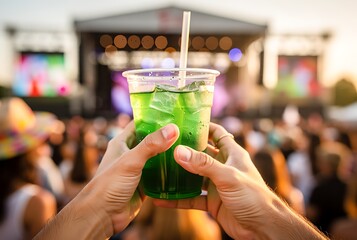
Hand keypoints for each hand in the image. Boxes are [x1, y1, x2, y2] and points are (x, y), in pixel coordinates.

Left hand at [35, 121, 179, 239]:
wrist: (101, 216)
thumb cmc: (108, 185)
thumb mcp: (130, 161)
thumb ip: (151, 145)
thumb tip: (172, 129)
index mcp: (122, 143)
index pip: (140, 124)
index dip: (155, 118)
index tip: (174, 114)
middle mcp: (130, 154)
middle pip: (151, 141)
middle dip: (167, 137)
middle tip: (187, 131)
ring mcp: (137, 170)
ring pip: (157, 158)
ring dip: (169, 155)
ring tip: (189, 148)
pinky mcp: (144, 185)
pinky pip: (159, 175)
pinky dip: (169, 173)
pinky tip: (183, 169)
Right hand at [153, 122, 326, 239]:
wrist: (263, 228)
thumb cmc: (254, 197)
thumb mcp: (228, 176)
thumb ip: (204, 164)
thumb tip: (179, 151)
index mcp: (232, 154)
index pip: (218, 134)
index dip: (204, 126)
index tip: (185, 122)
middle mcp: (223, 167)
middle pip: (201, 154)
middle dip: (185, 150)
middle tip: (165, 145)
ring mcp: (216, 185)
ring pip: (193, 177)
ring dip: (179, 175)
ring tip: (159, 170)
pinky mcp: (212, 202)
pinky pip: (191, 199)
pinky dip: (178, 199)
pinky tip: (162, 199)